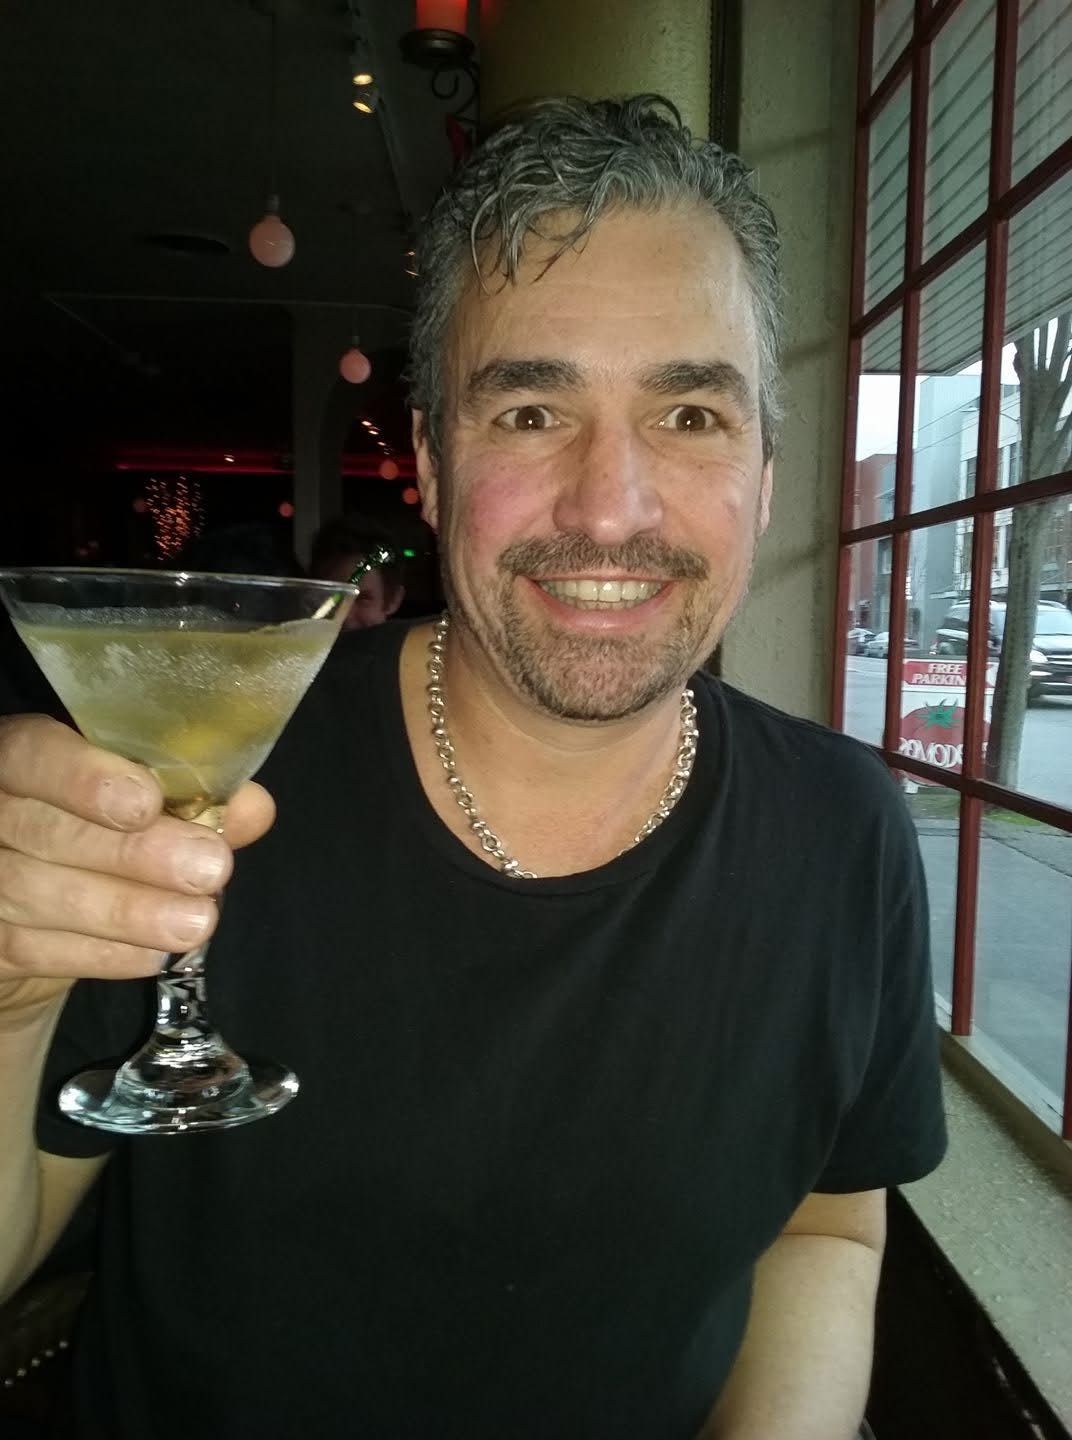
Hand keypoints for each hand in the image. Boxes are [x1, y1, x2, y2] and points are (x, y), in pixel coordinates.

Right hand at [0, 715, 275, 1024]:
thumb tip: (252, 807)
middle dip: (131, 853)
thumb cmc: (100, 840)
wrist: (38, 921)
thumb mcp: (146, 811)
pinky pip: (34, 950)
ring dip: (126, 911)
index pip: (33, 755)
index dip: (83, 778)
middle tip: (210, 869)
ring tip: (197, 921)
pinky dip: (103, 954)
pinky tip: (156, 954)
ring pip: (36, 894)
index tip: (146, 803)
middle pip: (43, 830)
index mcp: (22, 760)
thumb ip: (192, 801)